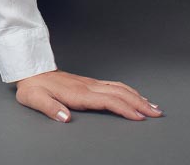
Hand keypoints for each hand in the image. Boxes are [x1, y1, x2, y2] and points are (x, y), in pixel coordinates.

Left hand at [14, 70, 161, 122]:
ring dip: (138, 97)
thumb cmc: (33, 87)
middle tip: (157, 113)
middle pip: (120, 93)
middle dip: (140, 103)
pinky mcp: (90, 83)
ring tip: (153, 106)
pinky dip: (129, 91)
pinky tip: (136, 96)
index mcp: (79, 93)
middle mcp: (88, 86)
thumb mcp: (35, 99)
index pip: (108, 101)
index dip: (125, 108)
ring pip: (119, 88)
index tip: (139, 117)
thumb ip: (50, 109)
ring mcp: (90, 83)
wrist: (31, 71)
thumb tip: (65, 118)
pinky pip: (114, 86)